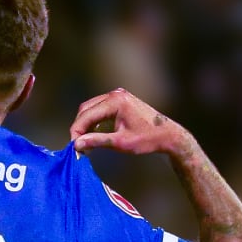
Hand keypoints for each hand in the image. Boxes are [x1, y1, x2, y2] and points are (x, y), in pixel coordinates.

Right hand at [70, 88, 188, 156]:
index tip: (74, 147)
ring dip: (86, 124)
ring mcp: (117, 95)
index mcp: (115, 101)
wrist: (167, 134)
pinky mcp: (119, 100)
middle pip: (86, 109)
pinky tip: (94, 135)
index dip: (77, 131)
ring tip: (85, 143)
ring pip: (91, 108)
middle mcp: (115, 94)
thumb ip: (97, 141)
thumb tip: (77, 145)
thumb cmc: (147, 139)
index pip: (86, 115)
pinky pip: (99, 109)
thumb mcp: (120, 143)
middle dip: (79, 127)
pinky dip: (94, 121)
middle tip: (78, 146)